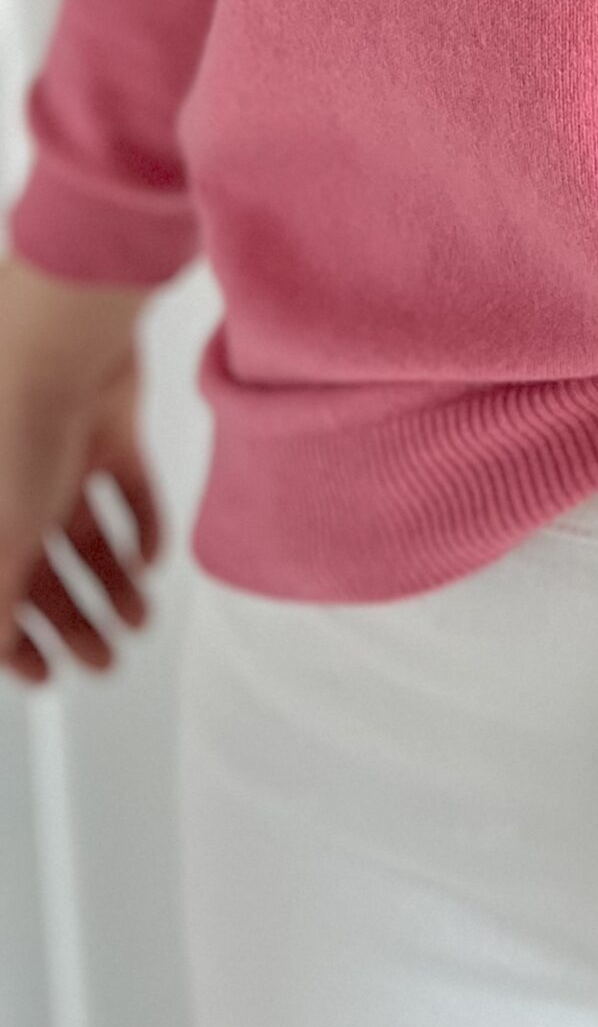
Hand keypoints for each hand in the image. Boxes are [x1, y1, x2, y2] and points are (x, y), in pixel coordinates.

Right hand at [1, 255, 163, 683]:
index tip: (50, 677)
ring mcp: (63, 460)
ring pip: (89, 538)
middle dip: (75, 623)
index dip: (17, 642)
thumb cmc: (9, 438)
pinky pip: (130, 489)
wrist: (58, 350)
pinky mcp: (110, 430)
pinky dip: (143, 527)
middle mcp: (17, 493)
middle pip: (44, 574)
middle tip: (109, 662)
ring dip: (115, 583)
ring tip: (141, 621)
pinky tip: (153, 561)